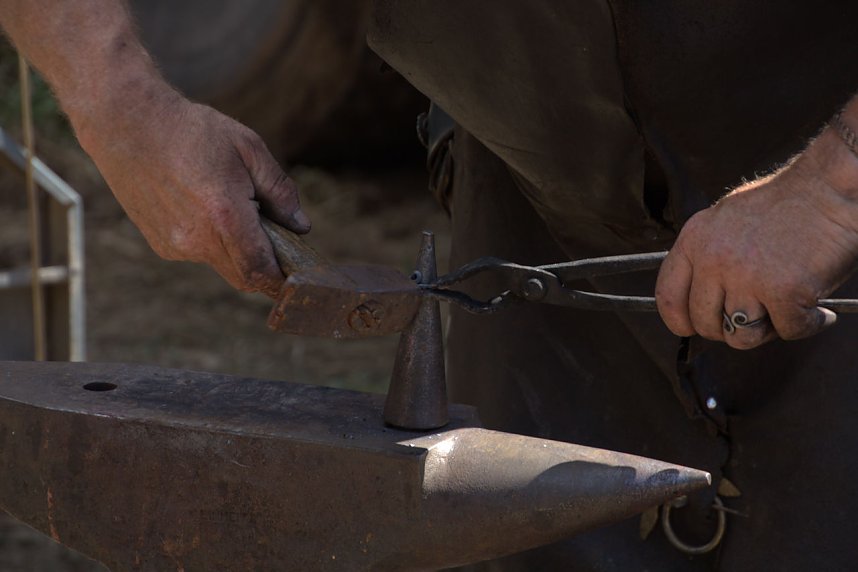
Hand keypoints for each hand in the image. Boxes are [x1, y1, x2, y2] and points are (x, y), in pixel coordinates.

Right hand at [77, 87, 309, 297]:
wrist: (126, 123)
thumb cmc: (192, 130)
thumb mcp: (249, 148)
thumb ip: (280, 191)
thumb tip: (301, 226)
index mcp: (224, 215)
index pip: (261, 271)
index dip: (282, 280)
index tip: (296, 273)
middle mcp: (197, 239)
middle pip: (244, 277)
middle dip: (264, 265)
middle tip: (272, 233)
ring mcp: (175, 245)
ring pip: (222, 264)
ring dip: (236, 249)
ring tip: (227, 204)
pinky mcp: (160, 245)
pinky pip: (198, 254)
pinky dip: (210, 240)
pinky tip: (201, 205)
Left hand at [656, 123, 857, 348]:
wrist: (832, 185)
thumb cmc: (789, 201)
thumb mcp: (726, 219)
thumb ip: (708, 254)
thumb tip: (703, 296)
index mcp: (695, 240)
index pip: (668, 296)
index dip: (678, 320)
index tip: (690, 328)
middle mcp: (714, 260)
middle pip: (705, 323)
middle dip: (729, 329)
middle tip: (757, 317)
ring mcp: (747, 277)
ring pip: (742, 337)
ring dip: (767, 331)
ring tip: (786, 311)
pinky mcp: (783, 291)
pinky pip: (788, 331)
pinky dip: (808, 325)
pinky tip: (818, 311)